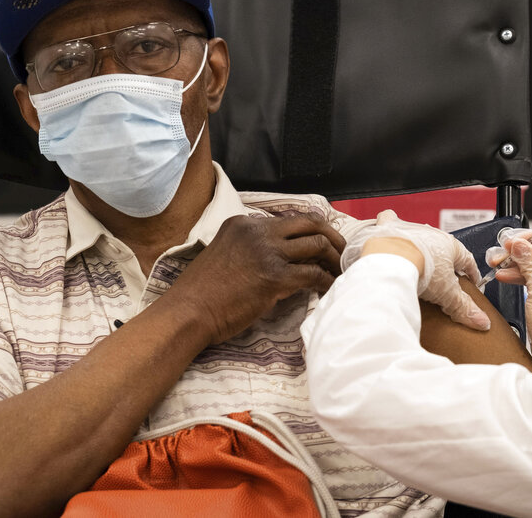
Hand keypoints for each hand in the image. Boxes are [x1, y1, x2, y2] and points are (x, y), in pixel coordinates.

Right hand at [170, 213, 345, 344]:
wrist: (189, 311)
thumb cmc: (202, 292)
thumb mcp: (224, 254)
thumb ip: (249, 248)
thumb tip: (279, 258)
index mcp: (243, 223)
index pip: (289, 220)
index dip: (311, 231)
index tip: (323, 243)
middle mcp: (257, 231)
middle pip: (309, 223)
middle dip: (332, 236)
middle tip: (343, 252)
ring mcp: (267, 252)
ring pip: (317, 245)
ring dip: (334, 259)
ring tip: (341, 272)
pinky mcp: (275, 276)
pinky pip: (313, 274)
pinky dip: (327, 281)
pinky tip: (331, 289)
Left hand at [346, 210, 490, 330]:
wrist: (392, 259)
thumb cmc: (422, 270)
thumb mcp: (447, 293)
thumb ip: (464, 307)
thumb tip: (482, 322)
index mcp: (451, 246)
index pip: (467, 259)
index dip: (471, 273)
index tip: (472, 282)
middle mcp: (432, 234)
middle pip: (443, 249)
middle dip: (445, 261)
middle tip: (443, 277)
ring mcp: (410, 230)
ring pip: (419, 236)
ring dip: (420, 246)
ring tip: (417, 261)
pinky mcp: (389, 229)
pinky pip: (390, 222)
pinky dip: (389, 228)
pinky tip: (388, 237)